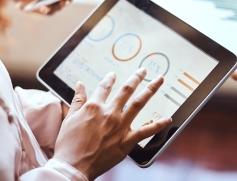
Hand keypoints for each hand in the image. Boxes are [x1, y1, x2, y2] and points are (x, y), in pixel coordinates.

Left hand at [0, 0, 71, 14]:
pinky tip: (31, 6)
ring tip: (43, 7)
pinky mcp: (40, 9)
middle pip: (67, 0)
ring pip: (55, 8)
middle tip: (63, 1)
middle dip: (65, 1)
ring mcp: (51, 3)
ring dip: (50, 8)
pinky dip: (37, 9)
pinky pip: (41, 11)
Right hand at [53, 68, 171, 179]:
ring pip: (139, 103)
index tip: (113, 74)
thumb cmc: (69, 144)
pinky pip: (146, 131)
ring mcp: (120, 126)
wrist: (74, 166)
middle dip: (137, 77)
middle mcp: (109, 113)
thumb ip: (78, 99)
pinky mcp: (127, 141)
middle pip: (126, 90)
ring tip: (159, 80)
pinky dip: (158, 125)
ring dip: (151, 90)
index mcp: (94, 106)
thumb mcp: (70, 118)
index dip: (110, 78)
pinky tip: (168, 119)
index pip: (104, 87)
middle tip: (144, 70)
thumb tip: (80, 84)